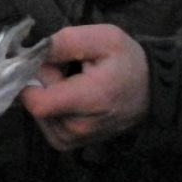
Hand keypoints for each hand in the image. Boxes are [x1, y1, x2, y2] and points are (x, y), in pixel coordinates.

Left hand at [19, 23, 149, 151]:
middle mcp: (79, 127)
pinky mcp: (68, 143)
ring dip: (46, 95)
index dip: (30, 79)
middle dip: (41, 82)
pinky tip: (68, 97)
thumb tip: (32, 52)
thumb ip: (66, 42)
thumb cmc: (127, 61)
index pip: (38, 103)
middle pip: (35, 104)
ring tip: (70, 83)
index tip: (43, 63)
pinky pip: (43, 123)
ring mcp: (73, 139)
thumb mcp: (104, 38)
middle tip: (64, 68)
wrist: (151, 91)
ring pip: (36, 113)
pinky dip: (49, 108)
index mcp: (90, 99)